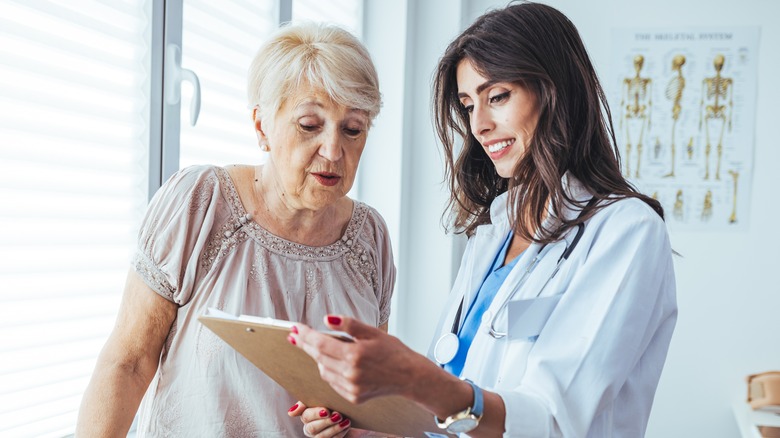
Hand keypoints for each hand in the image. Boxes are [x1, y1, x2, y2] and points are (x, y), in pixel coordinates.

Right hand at [288, 401, 350, 437]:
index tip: (326, 411)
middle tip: (338, 415)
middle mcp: (311, 427)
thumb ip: (312, 399)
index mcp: (307, 415)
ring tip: (345, 421)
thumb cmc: (337, 404)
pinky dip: (340, 433)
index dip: (315, 414)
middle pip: (312, 428)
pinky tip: (346, 425)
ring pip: (321, 437)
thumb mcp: (327, 397)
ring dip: (334, 428)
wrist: (352, 416)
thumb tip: (291, 413)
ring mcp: (319, 437)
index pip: (306, 415)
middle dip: (325, 422)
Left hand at [289, 315, 422, 403]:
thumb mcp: (372, 332)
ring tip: (321, 347)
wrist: (409, 376)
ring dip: (319, 358)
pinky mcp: (353, 397)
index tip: (294, 328)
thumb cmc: (393, 351)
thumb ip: (348, 325)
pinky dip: (330, 371)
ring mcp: (351, 387)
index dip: (305, 335)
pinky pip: (333, 382)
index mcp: (354, 355)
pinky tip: (336, 363)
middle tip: (296, 335)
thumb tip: (327, 319)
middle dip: (305, 344)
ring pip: (323, 371)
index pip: (320, 343)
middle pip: (318, 357)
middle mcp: (350, 373)